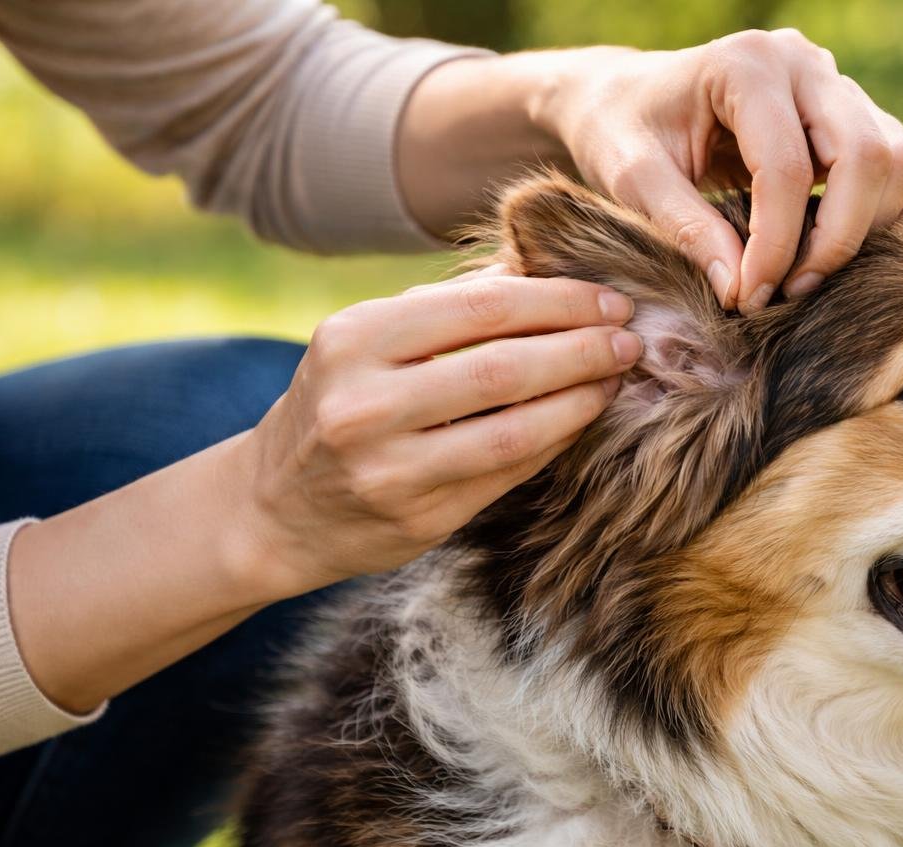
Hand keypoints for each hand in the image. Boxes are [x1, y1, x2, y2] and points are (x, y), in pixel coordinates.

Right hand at [226, 271, 641, 600]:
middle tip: (630, 338)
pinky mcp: (417, 519)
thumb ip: (442, 312)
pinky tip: (580, 421)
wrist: (272, 507)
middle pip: (504, 368)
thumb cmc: (335, 406)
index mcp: (353, 340)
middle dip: (582, 349)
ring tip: (616, 379)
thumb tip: (538, 270)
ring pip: (514, 430)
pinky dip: (553, 443)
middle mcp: (365, 404)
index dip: (557, 302)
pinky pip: (506, 475)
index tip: (609, 299)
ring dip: (580, 401)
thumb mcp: (364, 344)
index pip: (478, 308)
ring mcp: (391, 469)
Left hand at [534, 30, 902, 313]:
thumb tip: (740, 291)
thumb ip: (687, 229)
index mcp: (746, 65)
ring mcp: (832, 82)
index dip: (776, 244)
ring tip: (800, 272)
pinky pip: (892, 165)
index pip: (788, 167)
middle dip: (836, 239)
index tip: (749, 298)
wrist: (625, 98)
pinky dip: (868, 214)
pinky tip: (814, 244)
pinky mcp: (848, 111)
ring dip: (862, 228)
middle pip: (866, 157)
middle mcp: (802, 63)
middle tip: (788, 292)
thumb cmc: (621, 131)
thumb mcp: (633, 180)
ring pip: (895, 160)